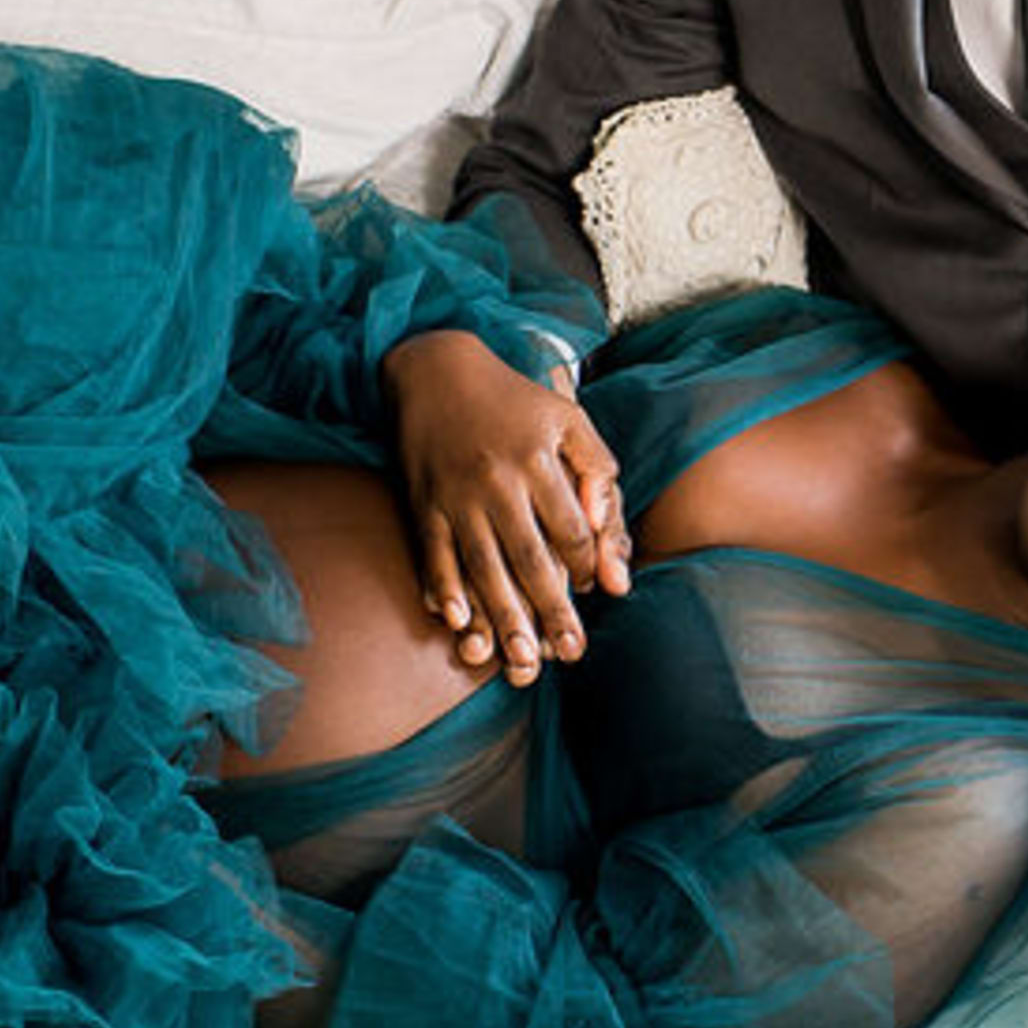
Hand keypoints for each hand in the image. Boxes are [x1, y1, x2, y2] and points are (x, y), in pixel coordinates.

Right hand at [383, 328, 632, 684]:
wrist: (435, 370)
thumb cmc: (513, 401)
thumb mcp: (567, 419)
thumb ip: (597, 471)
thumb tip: (604, 526)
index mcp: (538, 461)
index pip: (571, 529)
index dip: (587, 564)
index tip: (596, 588)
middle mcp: (497, 482)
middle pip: (530, 558)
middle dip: (552, 611)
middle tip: (569, 653)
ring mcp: (455, 497)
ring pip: (482, 567)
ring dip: (502, 616)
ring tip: (521, 658)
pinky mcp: (422, 504)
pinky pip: (433, 554)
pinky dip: (442, 588)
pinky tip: (455, 620)